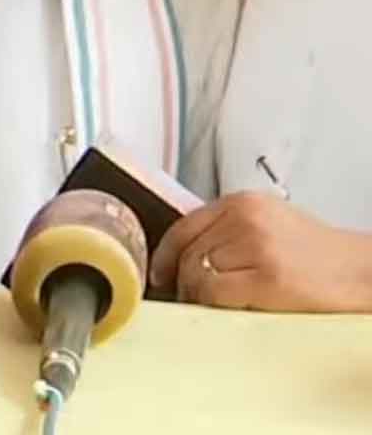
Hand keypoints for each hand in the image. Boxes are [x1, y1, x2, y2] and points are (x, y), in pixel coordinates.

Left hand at [150, 192, 371, 312]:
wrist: (365, 273)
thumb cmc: (320, 256)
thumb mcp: (270, 224)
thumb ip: (229, 230)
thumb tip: (184, 255)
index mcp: (244, 202)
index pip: (183, 227)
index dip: (165, 256)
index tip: (161, 275)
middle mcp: (245, 219)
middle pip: (187, 253)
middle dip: (185, 280)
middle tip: (193, 299)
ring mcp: (255, 247)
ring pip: (196, 274)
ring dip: (199, 295)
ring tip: (217, 305)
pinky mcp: (267, 278)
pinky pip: (213, 293)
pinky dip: (211, 305)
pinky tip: (229, 309)